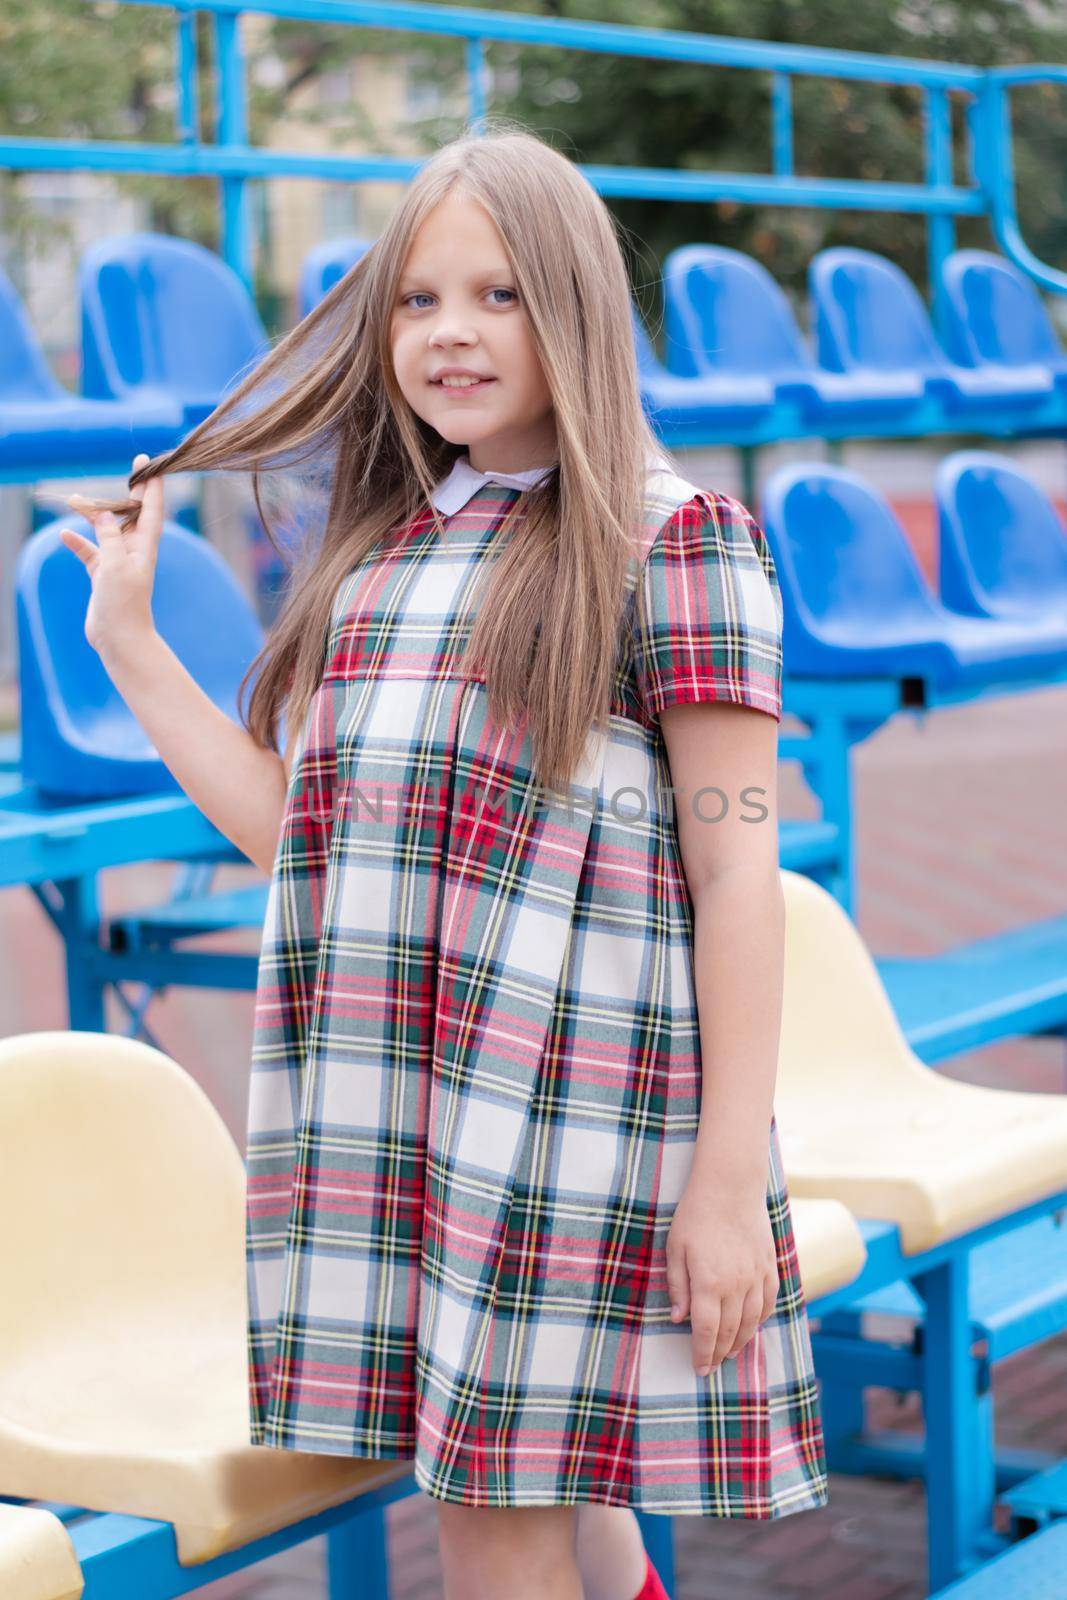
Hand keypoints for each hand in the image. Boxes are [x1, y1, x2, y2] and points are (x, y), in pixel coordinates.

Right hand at [58, 453, 162, 655]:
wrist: (120, 639)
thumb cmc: (123, 604)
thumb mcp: (115, 565)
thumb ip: (109, 536)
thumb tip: (102, 513)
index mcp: (144, 547)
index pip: (151, 510)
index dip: (152, 486)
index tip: (150, 464)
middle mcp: (134, 552)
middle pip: (133, 515)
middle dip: (132, 491)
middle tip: (134, 467)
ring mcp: (118, 562)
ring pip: (107, 530)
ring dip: (94, 516)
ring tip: (75, 500)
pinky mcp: (104, 575)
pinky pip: (90, 552)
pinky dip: (78, 543)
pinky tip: (64, 535)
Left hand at [665, 1176, 779, 1376]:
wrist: (730, 1186)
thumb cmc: (696, 1214)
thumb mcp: (675, 1248)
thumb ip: (677, 1285)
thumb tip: (678, 1319)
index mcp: (709, 1283)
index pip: (706, 1331)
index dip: (702, 1353)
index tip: (699, 1368)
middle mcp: (736, 1285)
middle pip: (730, 1331)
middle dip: (719, 1353)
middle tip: (711, 1366)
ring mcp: (756, 1277)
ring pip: (752, 1322)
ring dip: (741, 1342)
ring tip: (730, 1353)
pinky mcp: (770, 1266)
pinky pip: (768, 1302)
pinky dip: (760, 1320)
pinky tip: (752, 1326)